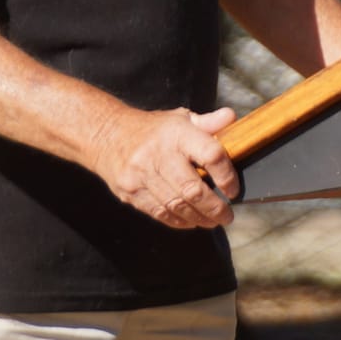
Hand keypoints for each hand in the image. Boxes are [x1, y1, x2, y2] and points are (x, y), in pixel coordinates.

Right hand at [93, 106, 241, 229]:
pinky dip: (179, 221)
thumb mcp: (180, 118)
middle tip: (227, 216)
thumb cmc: (152, 130)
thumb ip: (208, 122)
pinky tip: (191, 221)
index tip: (234, 189)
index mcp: (177, 134)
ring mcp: (142, 175)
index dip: (227, 175)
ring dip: (199, 218)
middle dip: (215, 207)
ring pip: (177, 205)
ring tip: (213, 221)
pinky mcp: (131, 192)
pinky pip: (159, 212)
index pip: (211, 154)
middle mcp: (159, 155)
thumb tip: (231, 117)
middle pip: (193, 189)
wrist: (106, 135)